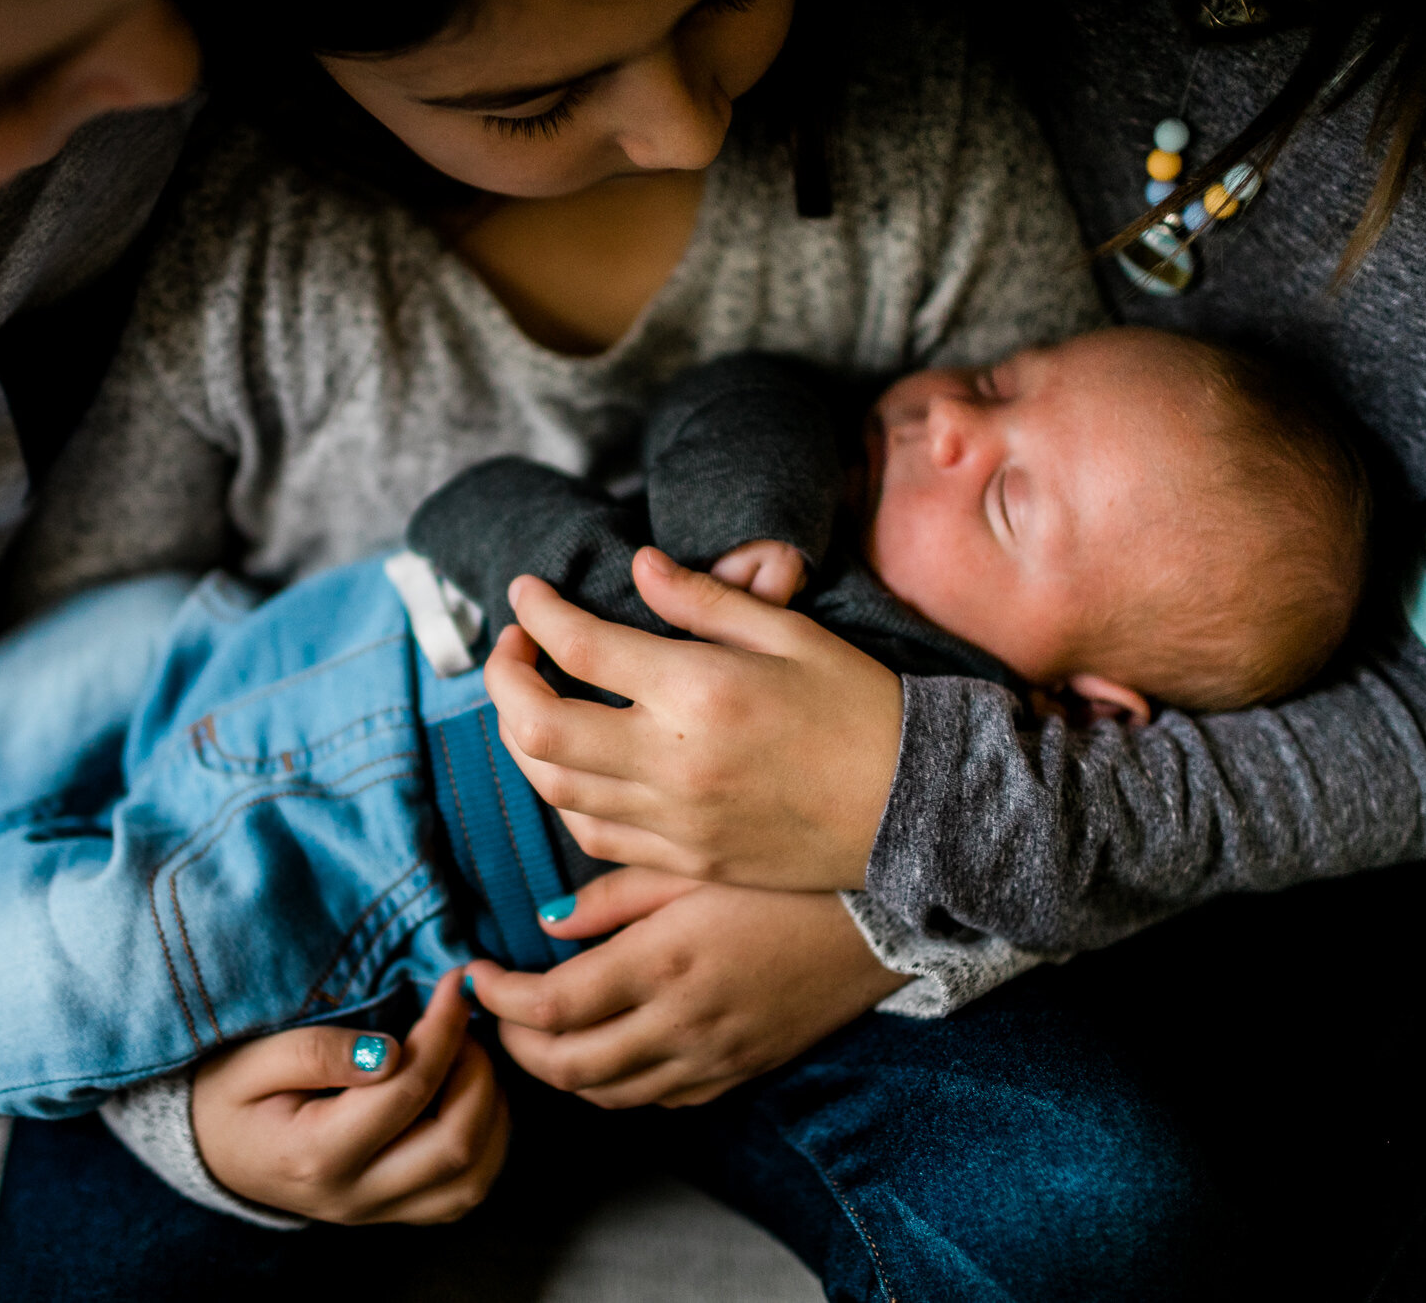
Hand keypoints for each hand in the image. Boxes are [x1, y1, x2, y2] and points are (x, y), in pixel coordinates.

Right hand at [192, 971, 511, 1225]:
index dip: (443, 1031)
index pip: (406, 1091)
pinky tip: (471, 1097)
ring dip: (490, 1112)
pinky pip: (462, 1193)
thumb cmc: (228, 1094)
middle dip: (478, 1072)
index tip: (454, 985)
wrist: (209, 1150)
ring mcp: (377, 1213)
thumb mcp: (252, 1060)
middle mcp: (354, 1196)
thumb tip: (393, 1051)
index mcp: (315, 1155)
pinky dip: (486, 1143)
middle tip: (464, 1024)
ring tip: (470, 1059)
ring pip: (471, 1179)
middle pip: (455, 1145)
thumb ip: (316, 1053)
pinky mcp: (393, 1214)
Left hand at [465, 868, 904, 1107]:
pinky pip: (658, 1100)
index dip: (497, 999)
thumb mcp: (692, 864)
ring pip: (608, 1094)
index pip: (548, 1006)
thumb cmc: (783, 876)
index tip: (475, 975)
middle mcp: (682, 1023)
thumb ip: (613, 896)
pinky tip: (610, 1046)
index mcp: (663, 961)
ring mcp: (713, 1058)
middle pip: (567, 1067)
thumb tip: (546, 923)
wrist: (878, 919)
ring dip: (560, 1071)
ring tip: (541, 1030)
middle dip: (516, 1044)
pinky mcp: (738, 1071)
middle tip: (498, 1010)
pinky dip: (618, 1085)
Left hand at [482, 548, 900, 891]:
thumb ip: (705, 600)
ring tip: (534, 699)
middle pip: (536, 724)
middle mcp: (673, 760)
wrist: (921, 809)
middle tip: (514, 647)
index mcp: (700, 690)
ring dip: (522, 738)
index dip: (535, 612)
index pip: (578, 645)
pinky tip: (575, 764)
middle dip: (503, 678)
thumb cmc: (863, 708)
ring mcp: (675, 819)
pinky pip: (592, 834)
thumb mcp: (792, 634)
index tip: (526, 592)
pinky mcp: (687, 859)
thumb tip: (640, 567)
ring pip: (552, 786)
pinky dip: (564, 795)